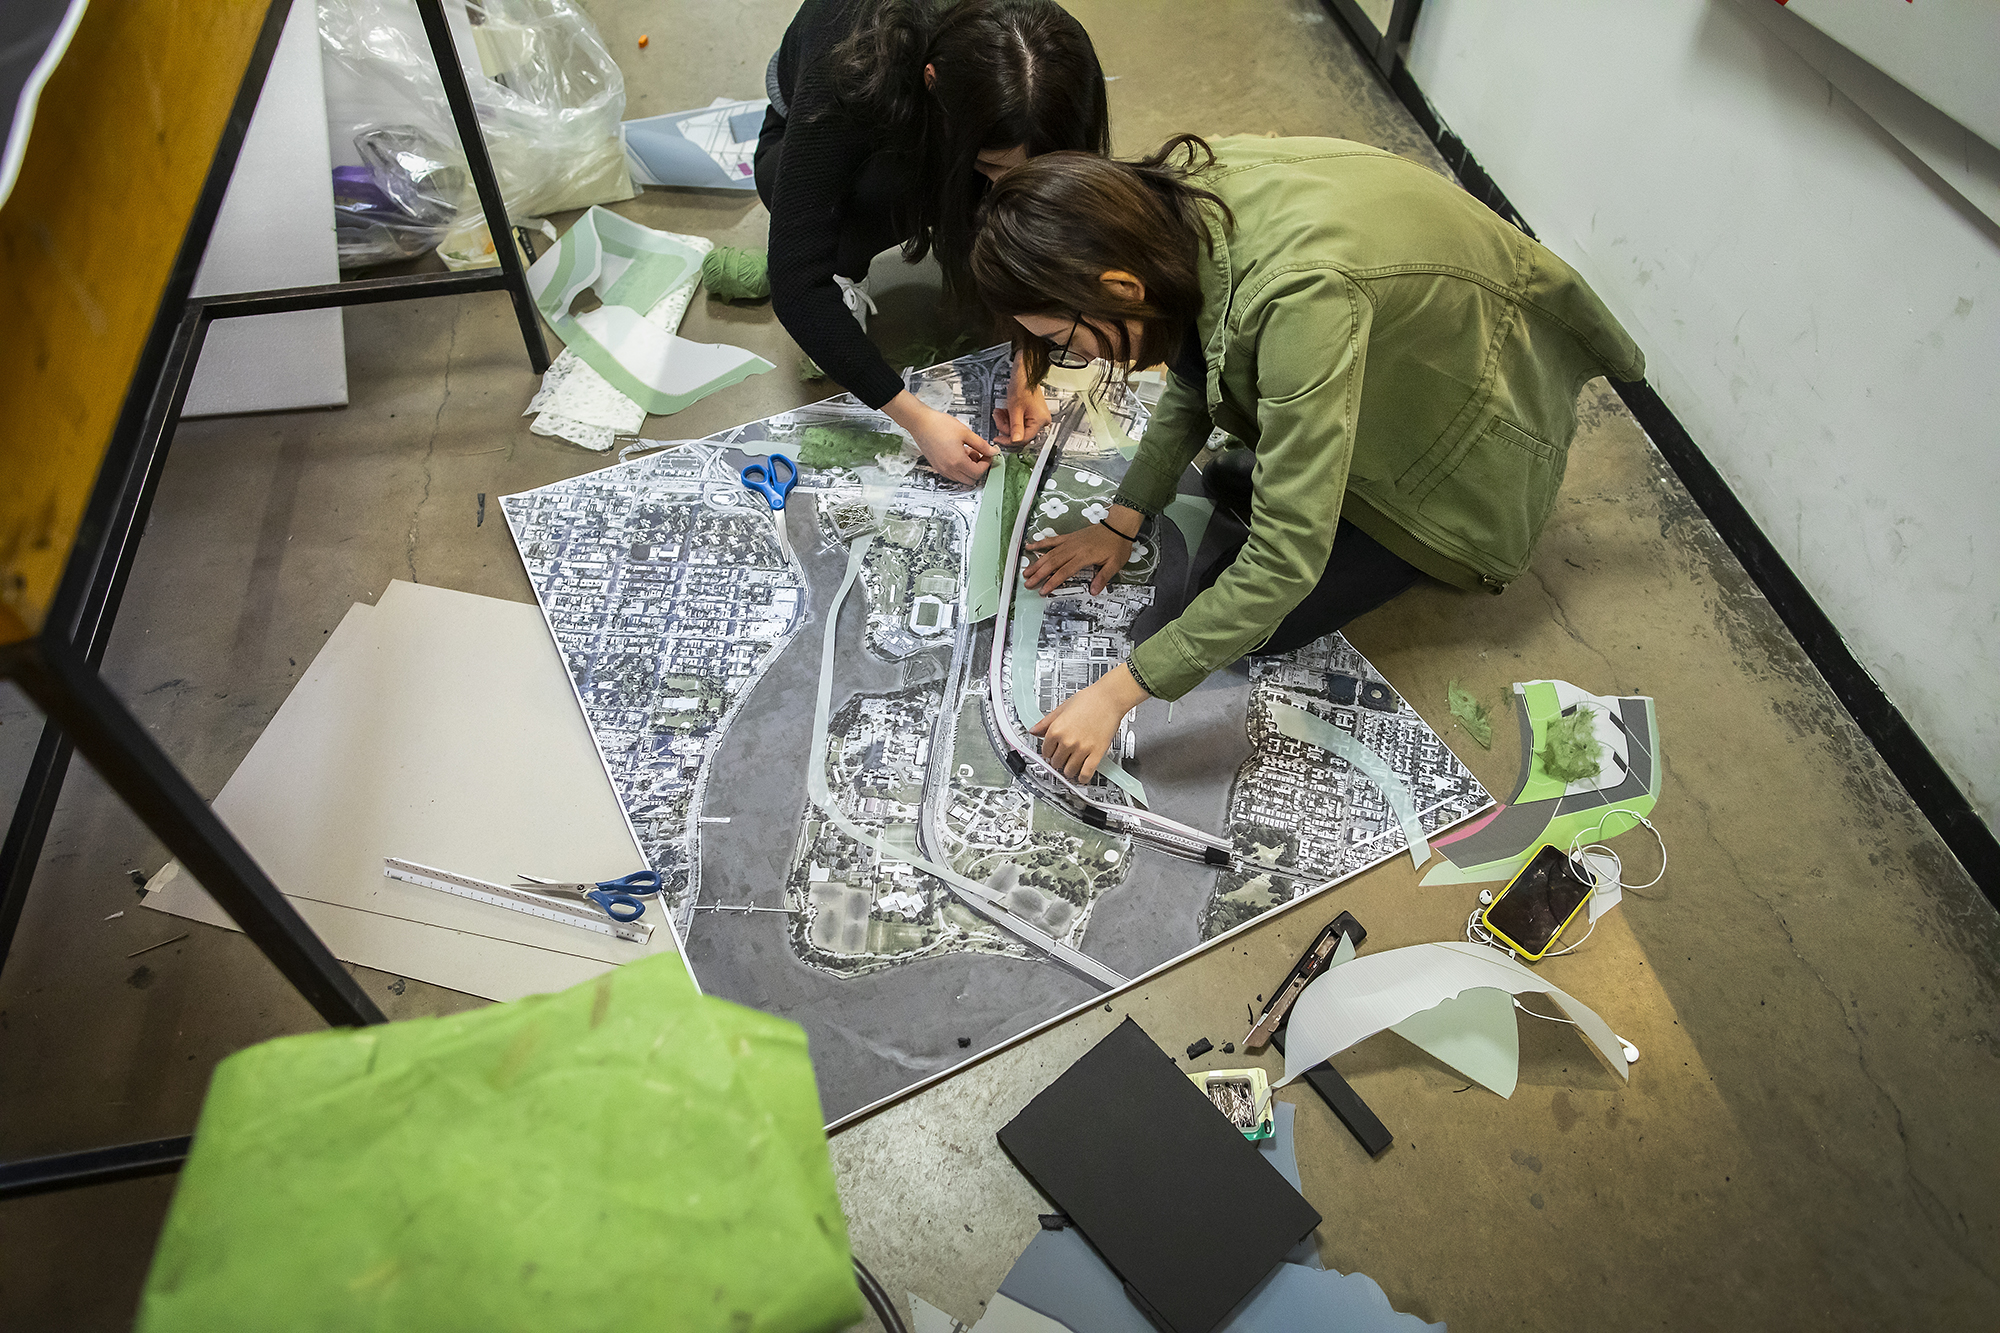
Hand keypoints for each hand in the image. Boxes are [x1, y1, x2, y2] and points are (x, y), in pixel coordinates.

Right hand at [884, 391, 995, 483]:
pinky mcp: (937, 467)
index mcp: (957, 461)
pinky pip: (953, 475)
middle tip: (980, 454)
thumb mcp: (965, 433)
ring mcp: (942, 469)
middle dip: (979, 468)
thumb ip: (981, 444)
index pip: (978, 472)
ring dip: (969, 469)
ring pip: (962, 479)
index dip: (986, 464)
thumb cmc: (939, 425)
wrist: (921, 423)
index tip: (988, 454)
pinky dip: (960, 468)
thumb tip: (992, 451)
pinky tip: (959, 453)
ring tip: (968, 452)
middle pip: (971, 480)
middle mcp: (949, 469)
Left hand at [993, 360, 1050, 443]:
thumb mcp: (1015, 409)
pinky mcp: (1033, 415)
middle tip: (998, 417)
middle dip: (1006, 427)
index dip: (1008, 440)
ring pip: (1019, 428)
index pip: (1023, 439)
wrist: (1025, 374)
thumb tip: (1015, 442)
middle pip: (1020, 434)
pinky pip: (1020, 422)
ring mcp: (1038, 418)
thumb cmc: (1022, 386)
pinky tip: (1006, 411)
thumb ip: (1015, 427)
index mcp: (1040, 421)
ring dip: (1007, 421)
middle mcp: (1042, 421)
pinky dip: (1011, 418)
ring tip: (1000, 412)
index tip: (998, 439)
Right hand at [1022, 503, 1140, 593]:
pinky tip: (1030, 546)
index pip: (1064, 572)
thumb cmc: (1117, 545)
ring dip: (1037, 563)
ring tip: (1026, 571)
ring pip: (1049, 553)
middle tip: (1028, 583)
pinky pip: (1052, 540)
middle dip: (1038, 574)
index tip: (1043, 590)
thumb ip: (1103, 578)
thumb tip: (1094, 591)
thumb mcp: (1114, 564)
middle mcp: (1074, 548)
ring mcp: (1070, 542)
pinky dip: (1041, 543)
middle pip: (1052, 563)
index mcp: (1084, 556)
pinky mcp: (1069, 537)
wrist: (1118, 526)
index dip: (1052, 582)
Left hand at [1031, 665, 1149, 780]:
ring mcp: (1082, 749)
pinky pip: (1086, 773)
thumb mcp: (1062, 708)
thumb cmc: (1089, 700)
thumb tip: (1034, 730)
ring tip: (1071, 766)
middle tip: (1062, 757)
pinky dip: (1082, 778)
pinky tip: (1081, 776)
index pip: (1045, 751)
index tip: (1051, 752)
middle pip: (1056, 762)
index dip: (1048, 752)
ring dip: (1068, 770)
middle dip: (1058, 761)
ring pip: (1069, 770)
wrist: (1110, 698)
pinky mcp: (1096, 753)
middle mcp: (1067, 741)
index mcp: (1056, 729)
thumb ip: (1046, 722)